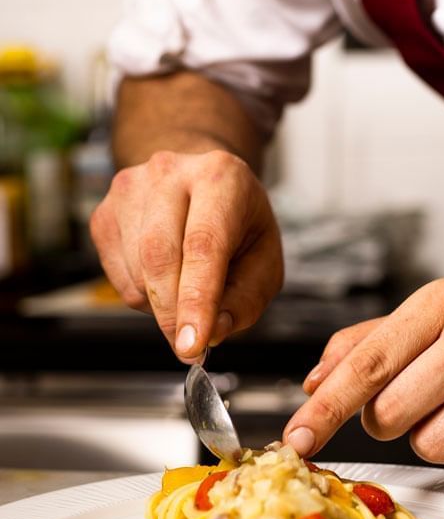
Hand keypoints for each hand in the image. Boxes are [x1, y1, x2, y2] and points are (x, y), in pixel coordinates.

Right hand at [89, 150, 283, 361]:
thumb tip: (214, 332)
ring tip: (190, 287)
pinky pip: (117, 275)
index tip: (193, 343)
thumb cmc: (239, 221)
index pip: (204, 245)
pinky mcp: (104, 212)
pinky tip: (167, 276)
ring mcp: (131, 189)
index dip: (196, 300)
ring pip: (135, 271)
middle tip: (190, 344)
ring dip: (162, 303)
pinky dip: (143, 294)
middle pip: (159, 256)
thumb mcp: (264, 259)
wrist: (205, 184)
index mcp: (221, 178)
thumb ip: (246, 299)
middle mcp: (171, 174)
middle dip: (173, 312)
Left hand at [283, 279, 443, 487]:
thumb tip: (314, 382)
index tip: (298, 437)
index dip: (326, 408)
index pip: (368, 363)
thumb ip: (365, 343)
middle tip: (424, 400)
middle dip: (392, 421)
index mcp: (443, 301)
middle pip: (391, 415)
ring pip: (431, 446)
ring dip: (436, 440)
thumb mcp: (430, 316)